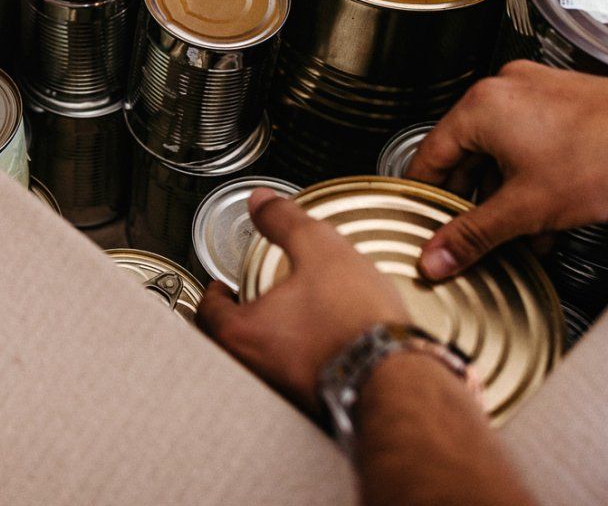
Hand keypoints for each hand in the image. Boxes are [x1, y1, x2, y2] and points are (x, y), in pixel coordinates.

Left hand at [196, 188, 409, 407]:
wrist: (399, 378)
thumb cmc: (356, 322)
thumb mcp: (319, 249)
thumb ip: (284, 221)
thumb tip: (261, 201)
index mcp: (243, 334)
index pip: (207, 313)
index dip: (213, 295)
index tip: (221, 286)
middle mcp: (255, 371)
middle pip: (229, 343)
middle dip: (238, 321)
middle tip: (251, 301)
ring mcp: (284, 394)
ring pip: (261, 365)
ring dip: (269, 344)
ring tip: (288, 322)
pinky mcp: (314, 407)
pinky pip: (294, 381)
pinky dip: (298, 363)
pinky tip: (322, 349)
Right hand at [406, 61, 607, 279]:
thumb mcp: (526, 210)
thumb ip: (473, 236)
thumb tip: (438, 256)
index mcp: (481, 106)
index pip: (429, 156)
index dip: (426, 197)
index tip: (424, 221)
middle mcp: (504, 89)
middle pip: (467, 153)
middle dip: (474, 201)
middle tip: (473, 234)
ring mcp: (536, 91)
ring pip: (501, 150)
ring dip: (505, 192)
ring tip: (519, 231)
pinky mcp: (563, 100)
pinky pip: (529, 139)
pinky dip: (530, 174)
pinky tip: (546, 210)